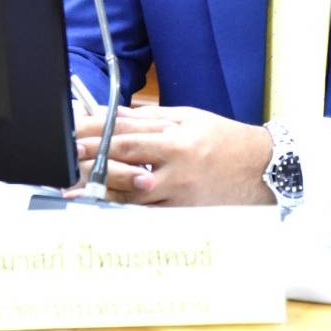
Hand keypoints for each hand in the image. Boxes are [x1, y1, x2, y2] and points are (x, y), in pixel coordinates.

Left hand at [71, 105, 273, 205]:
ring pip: (133, 195)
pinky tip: (107, 213)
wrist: (263, 168)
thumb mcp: (189, 119)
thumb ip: (150, 119)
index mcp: (176, 137)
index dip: (95, 137)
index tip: (73, 139)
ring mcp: (180, 192)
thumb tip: (115, 114)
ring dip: (102, 193)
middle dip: (91, 164)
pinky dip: (127, 213)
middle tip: (67, 165)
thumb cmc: (224, 140)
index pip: (126, 134)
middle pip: (124, 164)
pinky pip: (150, 216)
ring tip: (76, 192)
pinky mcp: (185, 213)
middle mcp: (176, 164)